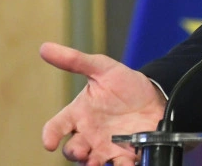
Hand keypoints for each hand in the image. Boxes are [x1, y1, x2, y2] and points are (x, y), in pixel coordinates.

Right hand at [40, 42, 165, 165]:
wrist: (156, 95)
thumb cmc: (125, 83)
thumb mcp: (102, 68)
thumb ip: (75, 60)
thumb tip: (45, 47)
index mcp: (78, 114)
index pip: (56, 127)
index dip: (50, 135)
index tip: (49, 143)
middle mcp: (88, 134)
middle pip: (72, 150)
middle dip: (75, 153)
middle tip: (83, 151)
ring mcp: (105, 145)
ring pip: (91, 163)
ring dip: (93, 165)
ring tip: (99, 162)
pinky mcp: (124, 153)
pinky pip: (119, 165)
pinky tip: (127, 163)